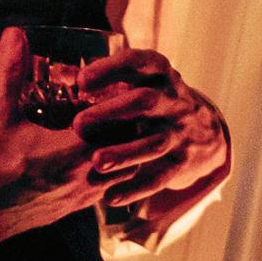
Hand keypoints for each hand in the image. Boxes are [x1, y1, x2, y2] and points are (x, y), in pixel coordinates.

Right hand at [0, 27, 101, 253]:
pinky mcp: (66, 213)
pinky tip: (78, 162)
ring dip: (114, 153)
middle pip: (129, 148)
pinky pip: (101, 192)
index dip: (118, 102)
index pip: (121, 121)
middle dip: (122, 126)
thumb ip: (10, 70)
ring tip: (96, 134)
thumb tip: (14, 34)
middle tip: (106, 107)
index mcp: (75, 149)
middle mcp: (86, 177)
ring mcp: (78, 199)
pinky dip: (100, 174)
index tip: (107, 88)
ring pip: (121, 174)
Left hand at [73, 46, 229, 242]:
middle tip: (78, 124)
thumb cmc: (152, 97)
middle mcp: (172, 100)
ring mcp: (180, 132)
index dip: (111, 70)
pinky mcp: (182, 161)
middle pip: (146, 102)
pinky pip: (160, 177)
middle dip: (112, 112)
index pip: (138, 63)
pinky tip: (111, 197)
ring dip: (125, 153)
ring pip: (153, 143)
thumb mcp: (135, 81)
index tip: (82, 81)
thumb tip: (57, 74)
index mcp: (158, 74)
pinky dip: (136, 189)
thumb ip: (97, 79)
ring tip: (96, 162)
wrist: (204, 130)